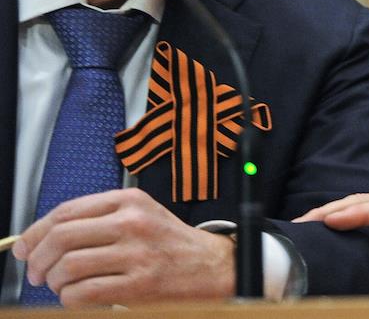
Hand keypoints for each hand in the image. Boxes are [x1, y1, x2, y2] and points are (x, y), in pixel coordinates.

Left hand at [12, 189, 233, 306]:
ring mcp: (137, 253)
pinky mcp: (139, 284)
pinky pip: (84, 293)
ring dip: (53, 282)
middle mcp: (132, 222)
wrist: (213, 267)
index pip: (66, 211)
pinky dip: (69, 299)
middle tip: (35, 273)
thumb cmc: (172, 244)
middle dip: (37, 260)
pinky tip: (76, 298)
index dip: (35, 232)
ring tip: (59, 286)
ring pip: (68, 266)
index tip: (24, 247)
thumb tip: (42, 239)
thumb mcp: (141, 216)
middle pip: (62, 237)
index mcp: (130, 200)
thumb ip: (99, 220)